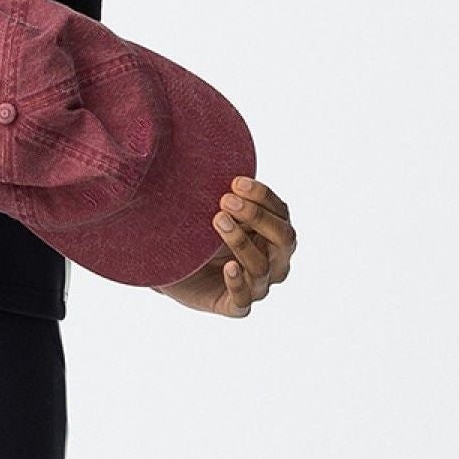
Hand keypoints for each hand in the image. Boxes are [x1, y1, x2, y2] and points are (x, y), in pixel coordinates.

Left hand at [156, 175, 294, 315]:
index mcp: (275, 234)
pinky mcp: (235, 305)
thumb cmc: (202, 236)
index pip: (282, 213)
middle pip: (284, 239)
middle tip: (224, 201)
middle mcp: (274, 262)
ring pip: (261, 267)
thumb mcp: (216, 210)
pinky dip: (238, 283)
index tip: (234, 182)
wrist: (174, 268)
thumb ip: (227, 192)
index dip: (263, 196)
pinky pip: (244, 301)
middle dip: (257, 217)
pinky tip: (228, 267)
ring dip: (240, 241)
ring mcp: (257, 286)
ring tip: (217, 221)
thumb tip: (213, 153)